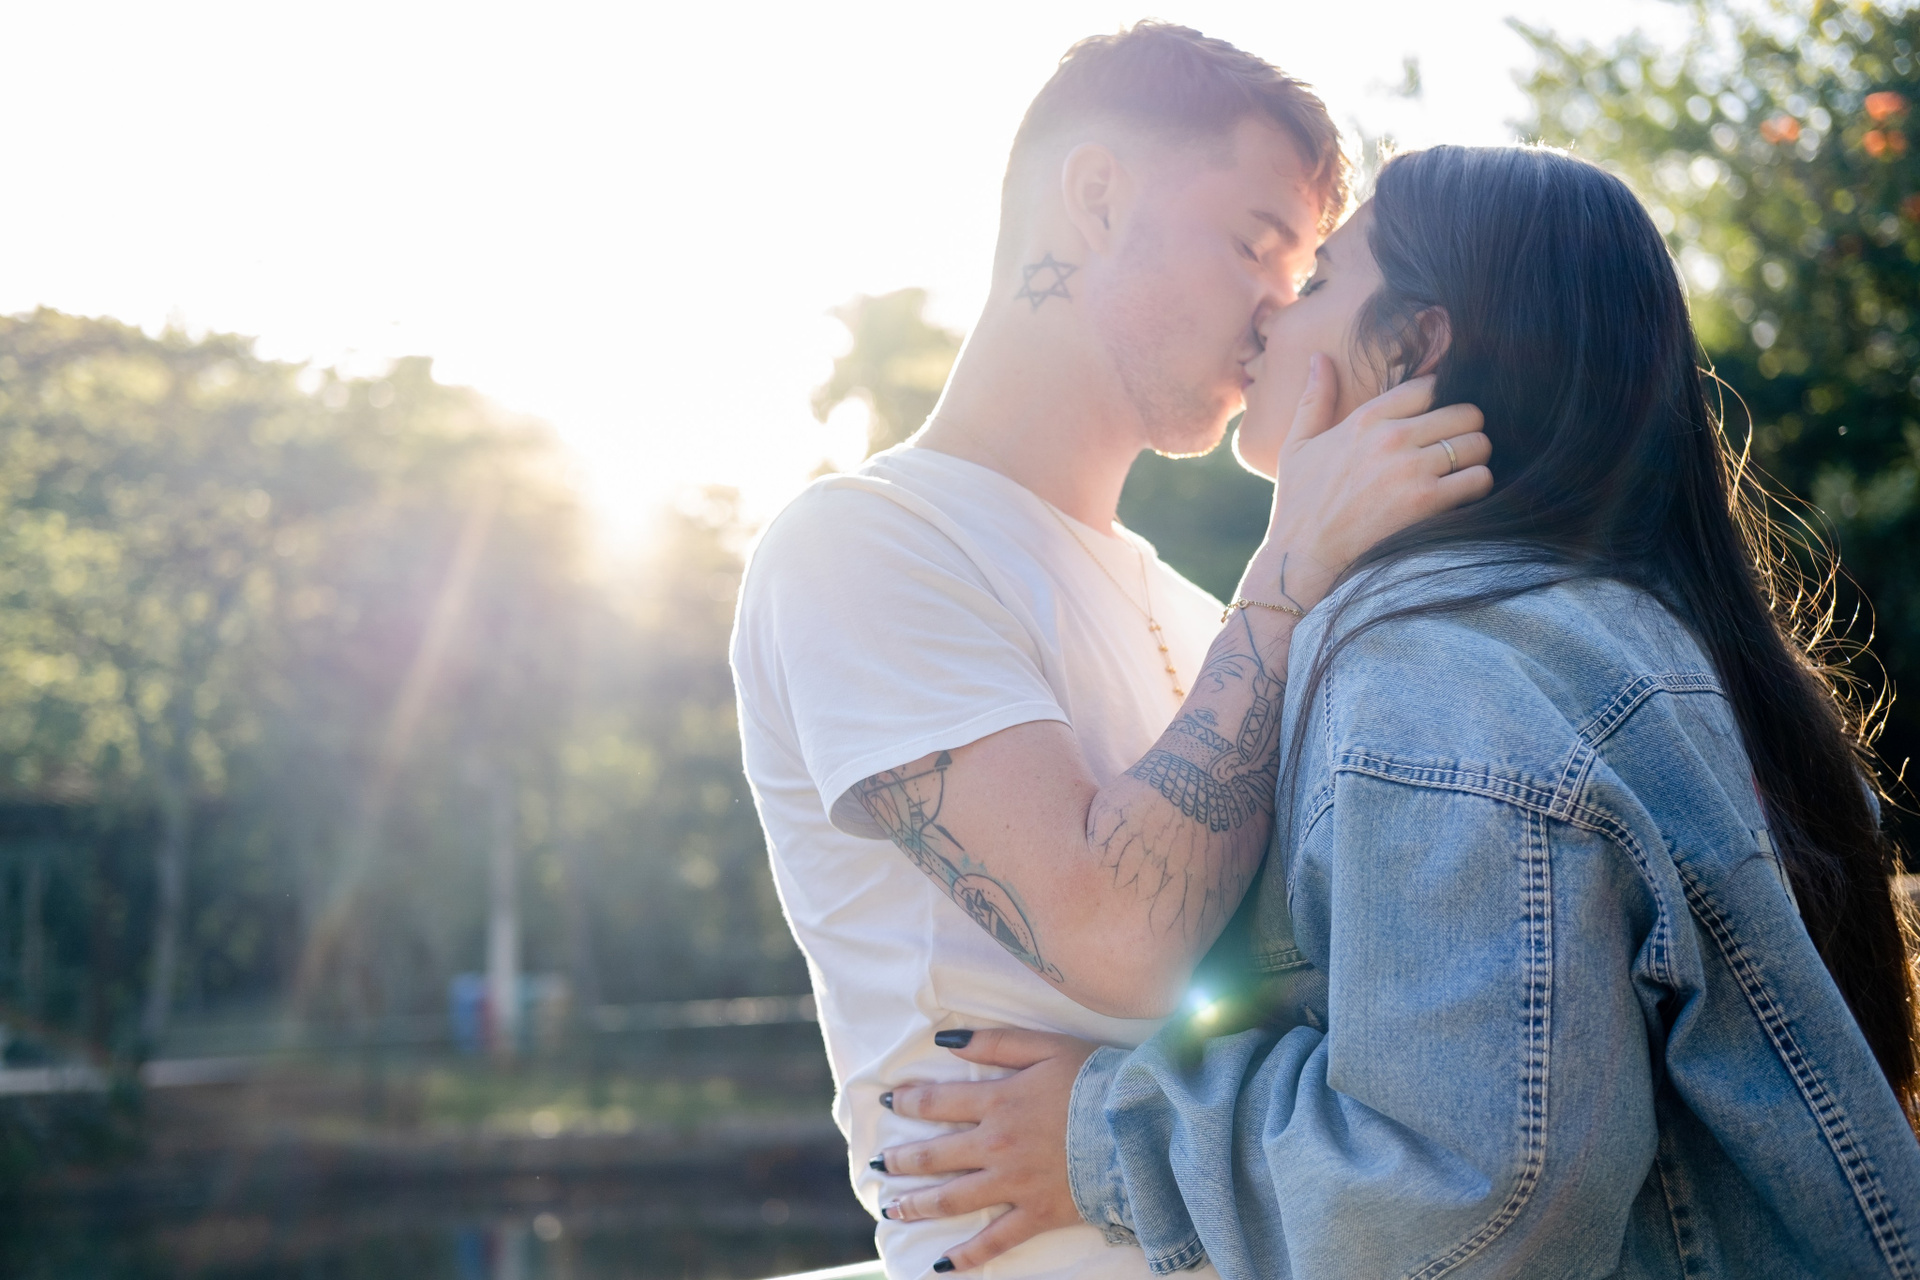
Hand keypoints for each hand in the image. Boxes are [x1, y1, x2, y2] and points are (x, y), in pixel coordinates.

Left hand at [873, 1029, 1097, 1270]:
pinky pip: (994, 1241)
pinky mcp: (1036, 1215)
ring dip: (916, 1205)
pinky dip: (965, 1256)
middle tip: (878, 1164)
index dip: (908, 1102)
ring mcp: (1014, 1185)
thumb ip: (995, 1042)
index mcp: (998, 1102)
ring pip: (952, 1199)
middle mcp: (996, 1146)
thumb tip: (947, 1041)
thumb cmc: (1095, 1080)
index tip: (889, 1103)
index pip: (936, 1103)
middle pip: (934, 1156)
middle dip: (901, 1161)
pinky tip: (940, 1264)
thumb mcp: (1046, 1046)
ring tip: (893, 1208)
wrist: (1139, 1127)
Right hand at [1243, 355, 1490, 612]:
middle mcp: (1391, 437)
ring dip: (1476, 458)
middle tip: (1456, 449)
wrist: (1301, 559)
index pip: (1429, 386)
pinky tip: (1460, 496)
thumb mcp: (1295, 446)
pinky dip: (1478, 486)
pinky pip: (1479, 478)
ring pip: (1478, 443)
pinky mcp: (1425, 502)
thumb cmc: (1298, 505)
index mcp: (1365, 419)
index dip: (1440, 401)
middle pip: (1464, 412)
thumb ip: (1314, 399)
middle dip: (1465, 430)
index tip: (1437, 421)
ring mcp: (1410, 468)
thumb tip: (1320, 358)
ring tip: (1460, 473)